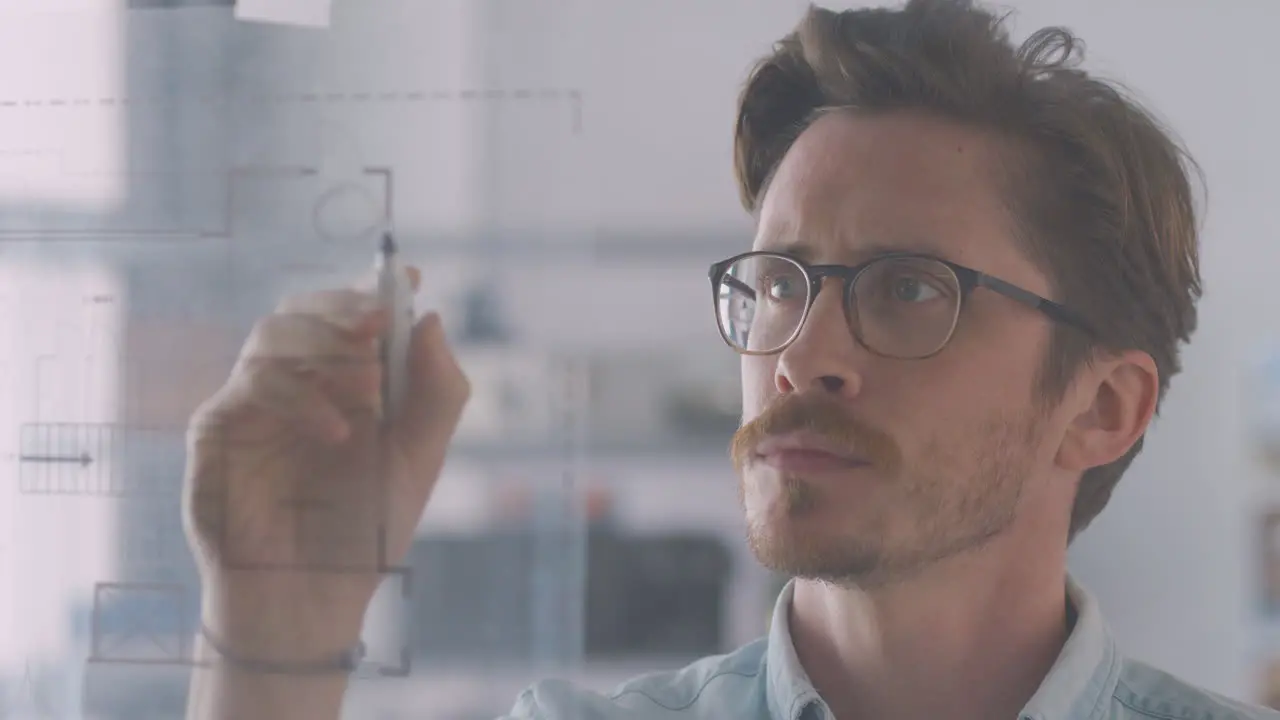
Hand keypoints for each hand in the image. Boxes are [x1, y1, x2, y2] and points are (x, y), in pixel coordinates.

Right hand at [181, 267, 469, 661]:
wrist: (312, 598)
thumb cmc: (365, 533)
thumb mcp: (418, 459)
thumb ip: (436, 392)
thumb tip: (430, 318)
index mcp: (346, 382)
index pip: (352, 315)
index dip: (375, 290)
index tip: (405, 280)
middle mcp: (299, 382)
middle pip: (304, 310)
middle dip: (344, 309)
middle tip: (379, 325)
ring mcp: (255, 402)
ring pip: (272, 334)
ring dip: (325, 348)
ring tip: (370, 388)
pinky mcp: (218, 429)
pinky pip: (249, 383)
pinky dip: (298, 395)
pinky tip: (337, 432)